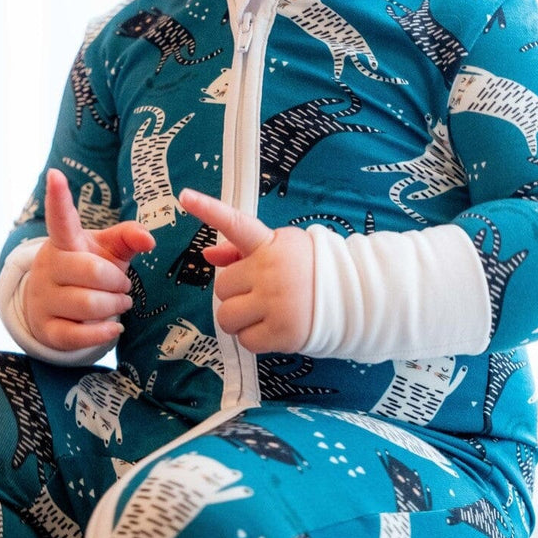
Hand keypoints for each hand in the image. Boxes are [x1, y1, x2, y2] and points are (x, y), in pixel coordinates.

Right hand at [24, 169, 154, 351]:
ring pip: (87, 304)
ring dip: (114, 307)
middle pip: (90, 271)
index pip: (61, 217)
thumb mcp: (108, 249)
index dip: (59, 197)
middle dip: (116, 282)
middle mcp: (49, 267)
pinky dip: (102, 333)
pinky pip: (77, 335)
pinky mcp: (46, 329)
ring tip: (119, 304)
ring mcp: (44, 298)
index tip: (55, 173)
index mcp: (65, 241)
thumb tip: (150, 240)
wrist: (54, 308)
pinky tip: (113, 328)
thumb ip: (129, 237)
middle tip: (124, 286)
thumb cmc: (88, 269)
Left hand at [179, 189, 313, 353]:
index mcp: (270, 244)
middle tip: (259, 293)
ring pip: (226, 316)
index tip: (184, 196)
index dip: (208, 209)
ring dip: (239, 318)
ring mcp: (276, 302)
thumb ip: (242, 252)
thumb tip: (208, 256)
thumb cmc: (310, 269)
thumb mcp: (281, 249)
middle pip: (222, 287)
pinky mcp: (282, 331)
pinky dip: (254, 338)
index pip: (235, 223)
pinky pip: (245, 341)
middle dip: (236, 293)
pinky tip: (272, 327)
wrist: (353, 296)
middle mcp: (270, 270)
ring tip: (263, 313)